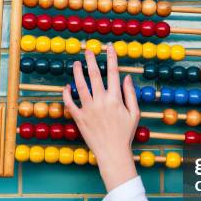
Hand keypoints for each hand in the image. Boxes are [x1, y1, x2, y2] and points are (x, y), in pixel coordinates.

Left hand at [62, 43, 139, 191]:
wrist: (112, 153)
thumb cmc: (125, 134)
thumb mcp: (134, 113)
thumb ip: (130, 94)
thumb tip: (126, 77)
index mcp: (115, 99)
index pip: (113, 73)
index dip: (111, 58)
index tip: (108, 48)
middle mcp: (101, 101)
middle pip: (94, 75)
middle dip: (91, 60)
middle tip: (88, 50)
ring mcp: (88, 109)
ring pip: (80, 86)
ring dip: (77, 72)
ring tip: (75, 63)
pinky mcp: (78, 118)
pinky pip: (69, 102)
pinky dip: (66, 93)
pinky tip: (67, 86)